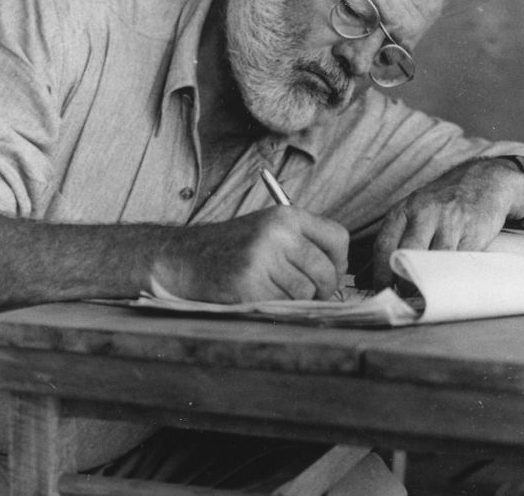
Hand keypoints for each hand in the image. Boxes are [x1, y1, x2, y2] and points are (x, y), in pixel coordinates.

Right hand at [151, 207, 348, 302]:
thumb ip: (302, 243)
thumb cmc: (232, 249)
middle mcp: (277, 233)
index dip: (339, 262)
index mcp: (286, 216)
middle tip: (309, 294)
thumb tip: (339, 273)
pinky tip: (258, 296)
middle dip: (323, 290)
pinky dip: (276, 308)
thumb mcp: (268, 230)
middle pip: (326, 271)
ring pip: (306, 292)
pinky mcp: (249, 286)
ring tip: (275, 292)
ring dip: (296, 300)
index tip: (330, 273)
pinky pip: (282, 306)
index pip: (338, 238)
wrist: (184, 257)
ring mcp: (263, 259)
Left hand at [372, 158, 523, 287]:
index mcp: (405, 209)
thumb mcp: (415, 210)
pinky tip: (447, 284)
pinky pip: (459, 261)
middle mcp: (425, 213)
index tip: (381, 292)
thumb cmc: (443, 202)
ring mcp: (451, 221)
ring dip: (428, 282)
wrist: (484, 180)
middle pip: (407, 254)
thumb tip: (368, 277)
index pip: (384, 246)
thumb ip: (396, 239)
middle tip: (403, 298)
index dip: (380, 274)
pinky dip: (451, 276)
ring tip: (424, 295)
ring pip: (434, 260)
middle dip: (403, 282)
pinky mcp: (474, 231)